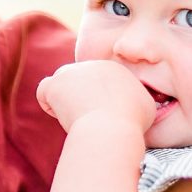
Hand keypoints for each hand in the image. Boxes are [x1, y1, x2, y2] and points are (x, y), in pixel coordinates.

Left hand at [37, 60, 155, 132]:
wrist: (110, 127)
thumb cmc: (131, 121)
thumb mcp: (146, 107)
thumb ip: (136, 99)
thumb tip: (133, 102)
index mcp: (115, 69)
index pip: (100, 81)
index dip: (100, 99)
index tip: (105, 115)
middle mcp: (93, 64)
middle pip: (81, 80)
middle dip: (83, 98)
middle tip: (91, 118)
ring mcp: (72, 71)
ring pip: (63, 83)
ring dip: (67, 100)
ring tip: (77, 118)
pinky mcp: (55, 83)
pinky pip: (45, 90)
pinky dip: (49, 104)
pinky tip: (62, 115)